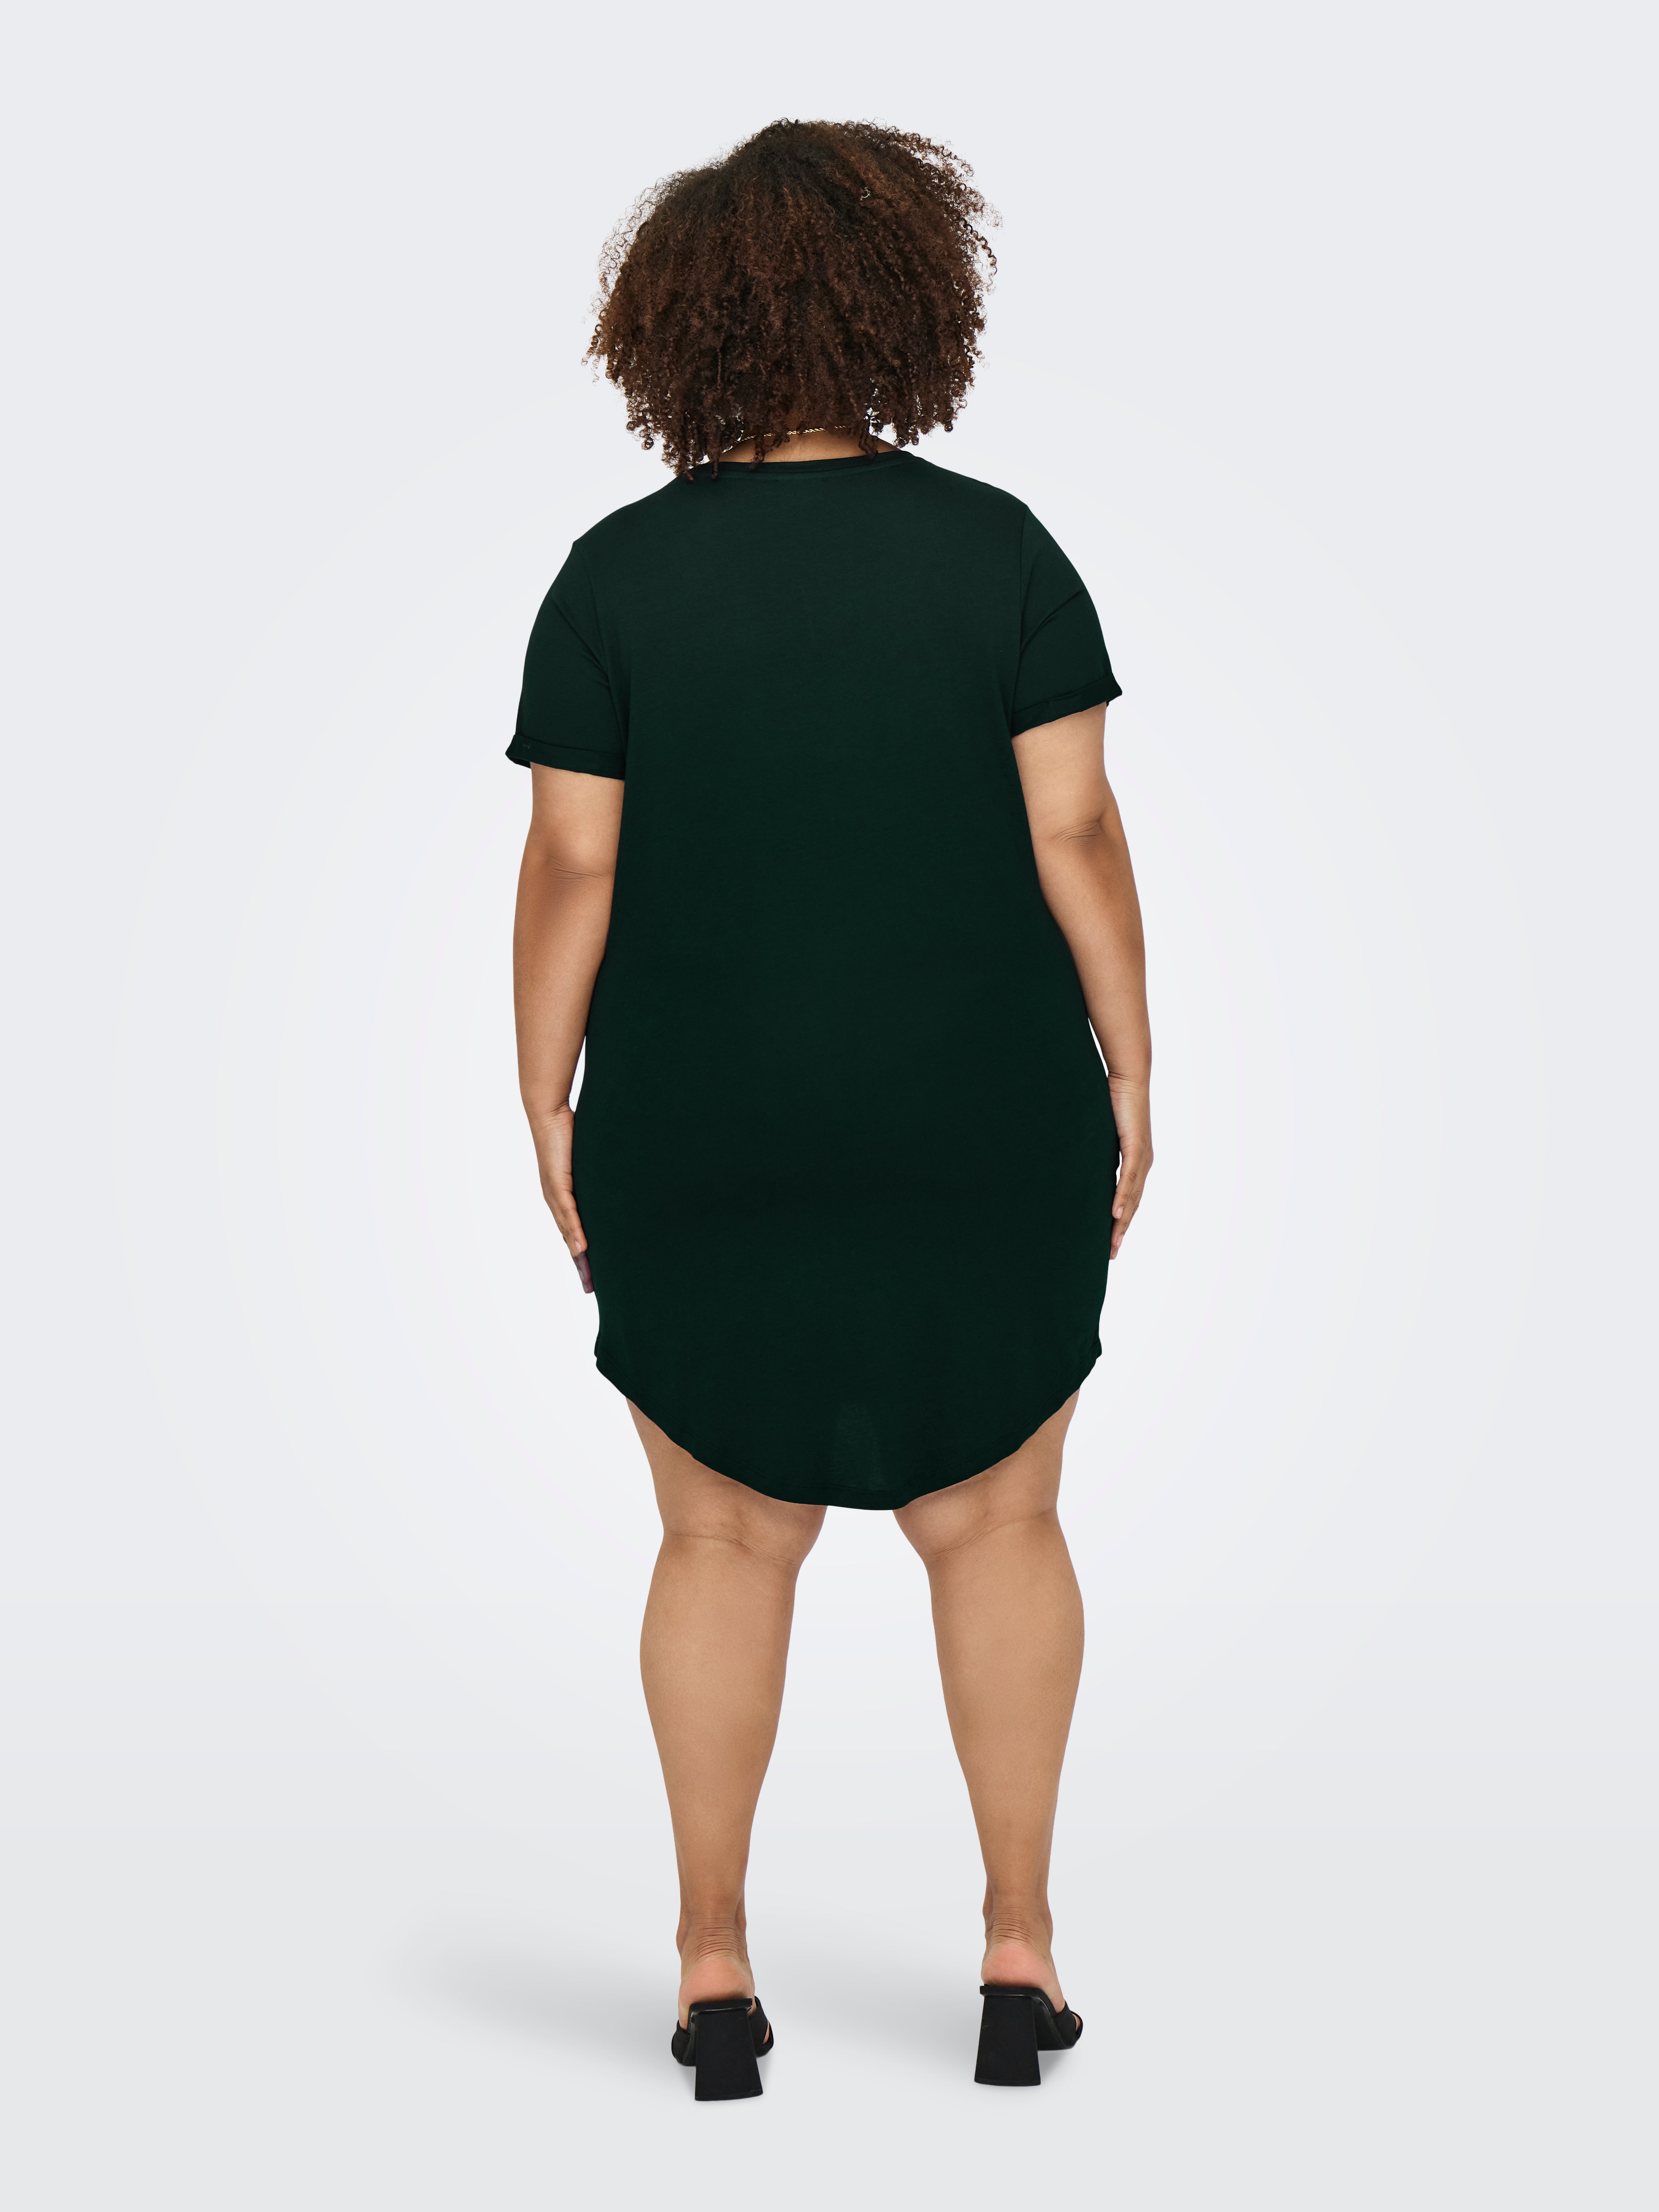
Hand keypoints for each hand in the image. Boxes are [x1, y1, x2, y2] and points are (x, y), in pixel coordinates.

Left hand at [528, 1104, 592, 1290]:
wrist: (548, 1113)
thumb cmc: (568, 1133)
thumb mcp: (587, 1163)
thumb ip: (596, 1180)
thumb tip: (612, 1190)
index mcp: (564, 1197)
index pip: (574, 1232)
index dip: (583, 1255)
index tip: (591, 1276)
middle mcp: (556, 1200)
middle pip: (569, 1240)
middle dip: (580, 1265)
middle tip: (590, 1288)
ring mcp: (555, 1194)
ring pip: (567, 1232)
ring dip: (577, 1256)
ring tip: (587, 1276)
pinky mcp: (557, 1183)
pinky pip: (567, 1213)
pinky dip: (574, 1232)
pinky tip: (582, 1249)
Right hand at [1106, 1076, 1151, 1261]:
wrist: (1127, 1079)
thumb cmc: (1113, 1101)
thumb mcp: (1102, 1134)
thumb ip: (1096, 1152)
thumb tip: (1080, 1165)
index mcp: (1136, 1162)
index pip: (1128, 1199)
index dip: (1120, 1223)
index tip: (1110, 1243)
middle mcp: (1143, 1164)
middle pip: (1132, 1205)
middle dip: (1121, 1231)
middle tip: (1111, 1254)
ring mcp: (1143, 1157)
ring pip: (1132, 1198)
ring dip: (1122, 1223)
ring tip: (1113, 1244)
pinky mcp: (1137, 1147)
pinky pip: (1129, 1179)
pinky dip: (1122, 1199)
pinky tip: (1115, 1215)